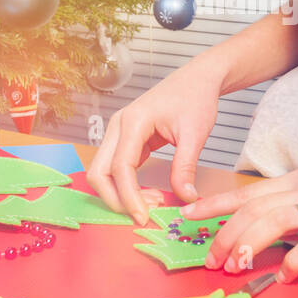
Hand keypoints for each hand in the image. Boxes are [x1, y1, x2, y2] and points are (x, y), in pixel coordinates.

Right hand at [86, 63, 221, 223]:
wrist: (198, 79)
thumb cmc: (196, 98)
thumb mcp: (195, 134)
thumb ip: (186, 167)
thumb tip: (186, 198)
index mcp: (133, 121)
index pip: (120, 167)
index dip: (129, 196)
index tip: (144, 218)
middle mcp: (118, 126)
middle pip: (99, 172)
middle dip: (115, 199)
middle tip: (144, 216)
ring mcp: (119, 133)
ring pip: (103, 172)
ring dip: (121, 194)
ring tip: (153, 203)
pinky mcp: (126, 140)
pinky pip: (117, 169)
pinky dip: (127, 186)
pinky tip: (149, 195)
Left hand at [181, 161, 297, 282]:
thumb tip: (280, 227)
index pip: (247, 192)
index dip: (213, 206)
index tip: (186, 218)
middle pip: (252, 208)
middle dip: (222, 234)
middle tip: (207, 259)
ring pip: (273, 221)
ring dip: (247, 245)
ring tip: (233, 266)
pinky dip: (297, 261)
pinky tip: (287, 276)